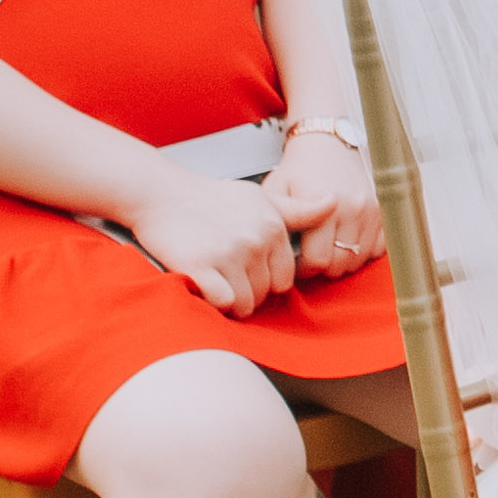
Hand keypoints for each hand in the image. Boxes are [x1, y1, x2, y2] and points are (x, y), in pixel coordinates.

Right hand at [127, 159, 295, 314]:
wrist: (163, 194)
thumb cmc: (211, 198)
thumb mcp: (260, 197)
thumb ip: (298, 209)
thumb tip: (334, 201)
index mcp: (273, 227)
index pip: (285, 278)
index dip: (266, 280)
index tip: (247, 271)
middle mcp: (255, 240)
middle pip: (265, 293)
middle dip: (249, 291)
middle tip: (228, 275)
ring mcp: (228, 254)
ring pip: (245, 303)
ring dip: (232, 301)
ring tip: (217, 282)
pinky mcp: (200, 266)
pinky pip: (223, 302)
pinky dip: (215, 302)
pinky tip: (205, 286)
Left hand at [266, 120, 382, 278]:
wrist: (328, 144)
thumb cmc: (300, 168)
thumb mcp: (278, 190)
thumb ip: (282, 222)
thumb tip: (284, 253)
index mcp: (323, 206)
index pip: (318, 260)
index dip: (305, 268)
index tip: (299, 261)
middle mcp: (351, 208)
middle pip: (340, 264)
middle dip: (324, 266)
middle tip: (314, 254)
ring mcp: (370, 210)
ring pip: (359, 259)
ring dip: (344, 260)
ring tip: (330, 247)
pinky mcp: (384, 210)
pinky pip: (379, 248)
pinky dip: (364, 251)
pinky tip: (349, 241)